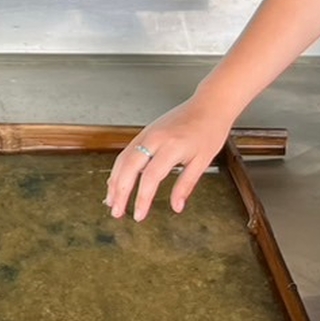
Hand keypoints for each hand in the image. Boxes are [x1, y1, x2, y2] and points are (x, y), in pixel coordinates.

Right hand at [104, 99, 233, 220]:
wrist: (208, 105)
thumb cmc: (209, 131)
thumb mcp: (202, 161)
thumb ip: (186, 185)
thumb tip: (176, 207)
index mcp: (172, 146)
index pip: (150, 177)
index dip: (142, 199)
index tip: (139, 215)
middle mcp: (155, 138)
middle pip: (129, 168)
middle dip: (120, 192)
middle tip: (116, 213)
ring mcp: (147, 133)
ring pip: (123, 159)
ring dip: (114, 181)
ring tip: (110, 201)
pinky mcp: (145, 132)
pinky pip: (127, 152)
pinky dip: (119, 169)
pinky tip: (116, 181)